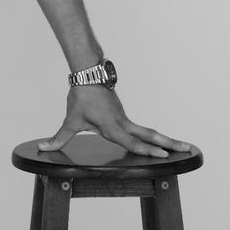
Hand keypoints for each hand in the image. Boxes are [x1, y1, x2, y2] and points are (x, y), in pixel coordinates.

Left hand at [38, 85, 192, 157]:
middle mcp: (123, 123)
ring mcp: (126, 119)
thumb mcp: (70, 120)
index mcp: (112, 127)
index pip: (132, 142)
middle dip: (168, 144)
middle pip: (150, 135)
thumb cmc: (81, 96)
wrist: (89, 74)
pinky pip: (142, 129)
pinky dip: (155, 136)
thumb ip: (58, 138)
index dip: (148, 150)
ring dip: (165, 139)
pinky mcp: (125, 116)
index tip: (164, 155)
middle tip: (187, 150)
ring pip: (149, 131)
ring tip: (183, 147)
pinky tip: (163, 142)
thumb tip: (43, 149)